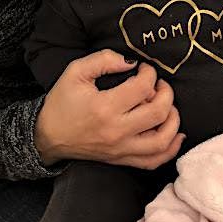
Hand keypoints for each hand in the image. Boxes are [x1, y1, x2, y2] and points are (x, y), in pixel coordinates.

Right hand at [35, 50, 183, 168]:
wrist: (47, 136)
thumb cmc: (62, 102)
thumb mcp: (76, 72)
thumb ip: (104, 60)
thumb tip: (131, 62)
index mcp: (104, 108)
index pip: (143, 88)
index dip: (149, 73)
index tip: (144, 69)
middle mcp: (116, 131)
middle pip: (158, 113)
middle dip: (166, 93)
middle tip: (159, 85)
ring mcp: (121, 149)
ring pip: (162, 140)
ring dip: (173, 120)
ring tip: (167, 105)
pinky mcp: (121, 160)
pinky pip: (153, 161)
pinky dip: (170, 148)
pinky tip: (174, 133)